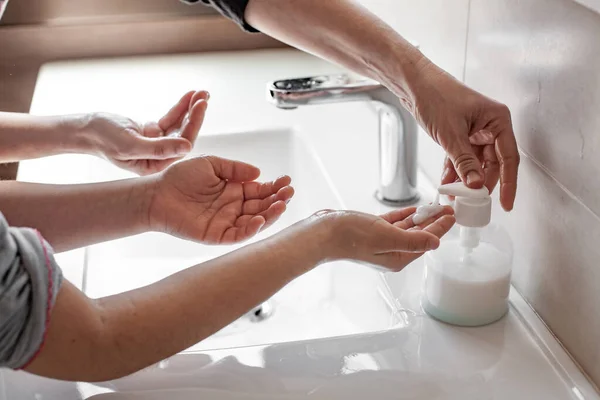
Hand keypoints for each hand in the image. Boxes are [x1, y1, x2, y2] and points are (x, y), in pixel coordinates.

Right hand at [86, 90, 208, 174]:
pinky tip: (189, 96)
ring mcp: (157, 144)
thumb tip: (187, 147)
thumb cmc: (103, 138)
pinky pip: (170, 119)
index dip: (193, 125)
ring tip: (201, 93)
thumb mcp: (131, 144)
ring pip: (179, 126)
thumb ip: (159, 148)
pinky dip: (180, 107)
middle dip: (195, 115)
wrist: (85, 129)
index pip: (181, 146)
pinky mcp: (152, 133)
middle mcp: (159, 158)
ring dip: (190, 109)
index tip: (201, 105)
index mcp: (156, 167)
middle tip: (204, 96)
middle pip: (184, 135)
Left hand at [148, 155, 294, 243]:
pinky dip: (250, 230)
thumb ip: (235, 168)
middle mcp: (234, 208)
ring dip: (270, 215)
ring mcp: (226, 222)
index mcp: (234, 190)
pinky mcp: (216, 235)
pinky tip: (259, 220)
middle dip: (277, 200)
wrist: (156, 194)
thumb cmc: (180, 177)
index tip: (287, 180)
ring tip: (281, 204)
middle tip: (289, 192)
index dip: (274, 186)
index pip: (261, 190)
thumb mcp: (211, 164)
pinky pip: (238, 235)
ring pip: (255, 222)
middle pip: (262, 206)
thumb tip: (259, 173)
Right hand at [312, 206, 454, 271]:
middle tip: (447, 208)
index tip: (451, 216)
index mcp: (397, 258)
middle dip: (433, 222)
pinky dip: (404, 216)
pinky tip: (412, 209)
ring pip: (407, 228)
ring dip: (420, 217)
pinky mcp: (371, 231)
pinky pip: (393, 223)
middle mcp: (390, 252)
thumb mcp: (387, 237)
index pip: (425, 241)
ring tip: (434, 206)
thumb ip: (413, 240)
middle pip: (419, 235)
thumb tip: (436, 243)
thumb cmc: (350, 237)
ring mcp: (380, 242)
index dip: (440, 228)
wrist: (323, 233)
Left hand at [409, 62, 519, 210]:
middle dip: (480, 183)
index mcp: (497, 120)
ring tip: (454, 195)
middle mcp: (490, 125)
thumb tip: (476, 185)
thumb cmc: (435, 96)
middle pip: (493, 163)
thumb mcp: (451, 134)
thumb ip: (465, 162)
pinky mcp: (460, 134)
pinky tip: (447, 182)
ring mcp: (475, 130)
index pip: (509, 158)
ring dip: (465, 179)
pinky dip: (455, 170)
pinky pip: (462, 158)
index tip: (506, 204)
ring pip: (475, 163)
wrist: (414, 84)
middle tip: (472, 201)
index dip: (509, 183)